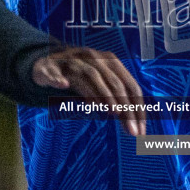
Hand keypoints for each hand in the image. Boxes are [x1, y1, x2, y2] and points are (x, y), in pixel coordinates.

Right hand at [32, 47, 146, 136]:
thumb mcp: (100, 85)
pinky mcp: (50, 67)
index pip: (130, 85)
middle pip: (114, 82)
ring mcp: (72, 60)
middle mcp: (94, 58)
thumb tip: (134, 125)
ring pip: (91, 75)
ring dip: (103, 94)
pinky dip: (58, 78)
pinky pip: (54, 72)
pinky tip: (63, 85)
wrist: (48, 63)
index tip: (141, 130)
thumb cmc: (79, 77)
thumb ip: (116, 101)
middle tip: (131, 130)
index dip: (138, 108)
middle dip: (125, 107)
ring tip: (113, 112)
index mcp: (110, 62)